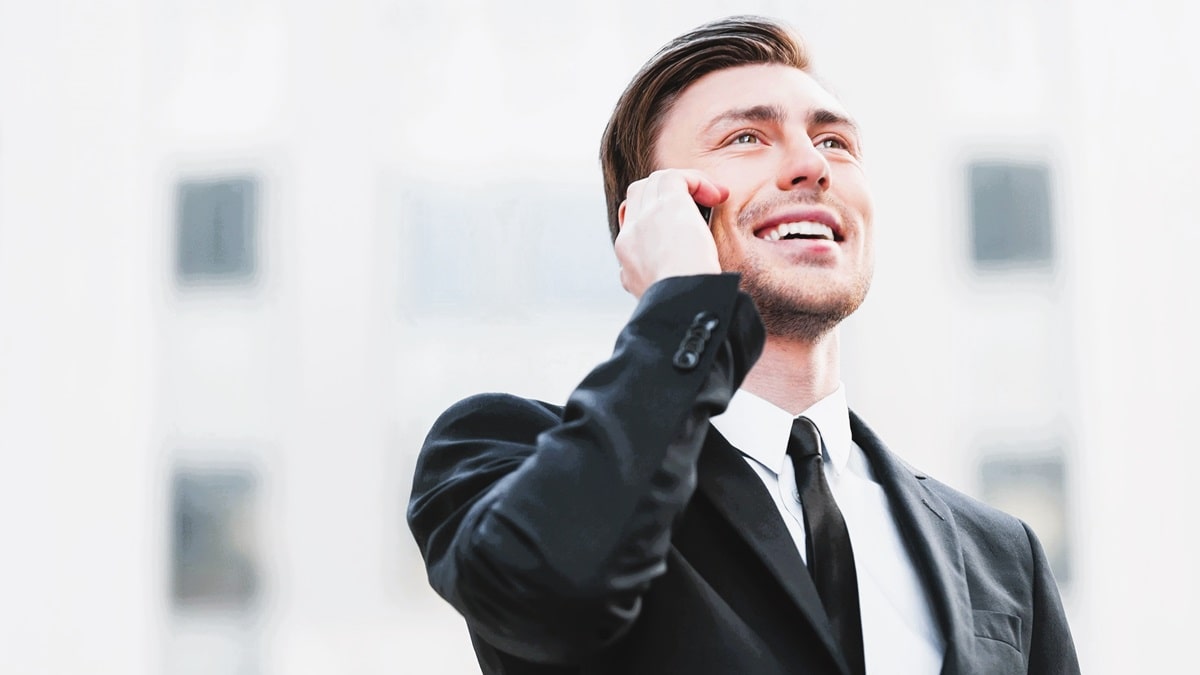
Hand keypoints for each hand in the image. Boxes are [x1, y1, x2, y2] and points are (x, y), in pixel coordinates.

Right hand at [615, 169, 727, 298]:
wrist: (684, 305)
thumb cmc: (684, 306)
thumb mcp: (662, 297)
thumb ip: (658, 280)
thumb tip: (670, 272)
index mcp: (627, 260)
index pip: (633, 224)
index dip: (655, 216)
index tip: (681, 228)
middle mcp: (630, 236)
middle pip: (638, 196)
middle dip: (665, 194)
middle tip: (697, 206)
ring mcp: (645, 218)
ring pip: (655, 183)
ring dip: (684, 185)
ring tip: (712, 198)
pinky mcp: (667, 205)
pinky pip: (675, 177)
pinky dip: (695, 181)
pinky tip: (716, 195)